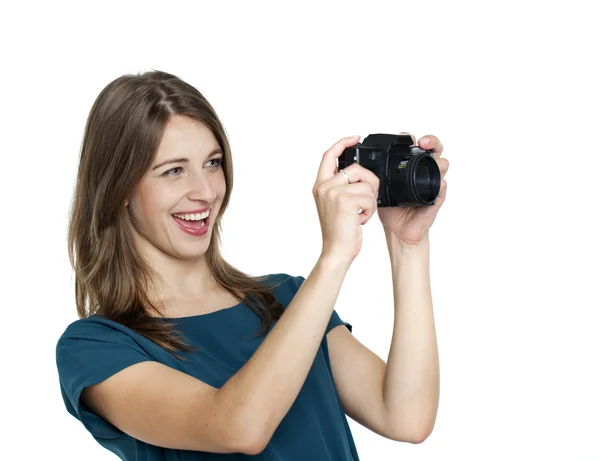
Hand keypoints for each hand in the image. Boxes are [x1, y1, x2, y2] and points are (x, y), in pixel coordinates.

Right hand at [313, 136, 379, 265]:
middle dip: (369, 184)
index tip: (356, 137)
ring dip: (370, 201)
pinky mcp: (345, 201)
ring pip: (366, 184)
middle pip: (356, 169)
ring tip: (360, 214)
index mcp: (320, 185)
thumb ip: (341, 187)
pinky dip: (370, 210)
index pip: (329, 155)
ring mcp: (333, 193)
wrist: (336, 251)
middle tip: (365, 202)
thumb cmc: (340, 231)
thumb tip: (358, 172)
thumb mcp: (335, 204)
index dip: (342, 143)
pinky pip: (369, 197)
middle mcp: (323, 186)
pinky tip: (361, 220)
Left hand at [377, 133, 448, 245]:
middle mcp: (424, 172)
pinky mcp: (435, 199)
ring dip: (439, 161)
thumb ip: (376, 174)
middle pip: (434, 150)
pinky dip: (441, 185)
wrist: (397, 230)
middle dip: (431, 142)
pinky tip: (438, 183)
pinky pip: (442, 189)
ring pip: (442, 166)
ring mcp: (432, 184)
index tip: (406, 137)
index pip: (417, 147)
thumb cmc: (391, 208)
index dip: (414, 139)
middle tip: (422, 143)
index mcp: (411, 167)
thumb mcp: (381, 187)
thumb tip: (361, 162)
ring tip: (433, 161)